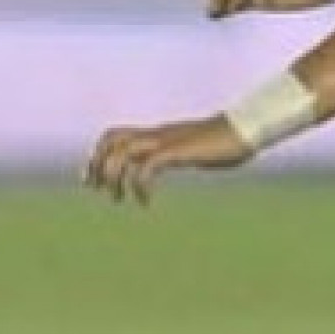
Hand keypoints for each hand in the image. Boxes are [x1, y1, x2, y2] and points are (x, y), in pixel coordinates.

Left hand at [84, 114, 252, 204]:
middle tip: (96, 190)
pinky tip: (146, 203)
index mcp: (157, 133)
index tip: (90, 178)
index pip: (114, 135)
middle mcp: (156, 134)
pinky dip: (140, 186)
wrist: (244, 130)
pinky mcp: (177, 151)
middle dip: (97, 165)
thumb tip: (178, 162)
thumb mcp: (194, 151)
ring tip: (119, 199)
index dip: (98, 154)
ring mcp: (166, 141)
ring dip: (114, 177)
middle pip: (112, 140)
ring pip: (123, 152)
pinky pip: (147, 167)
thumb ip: (180, 154)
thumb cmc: (224, 142)